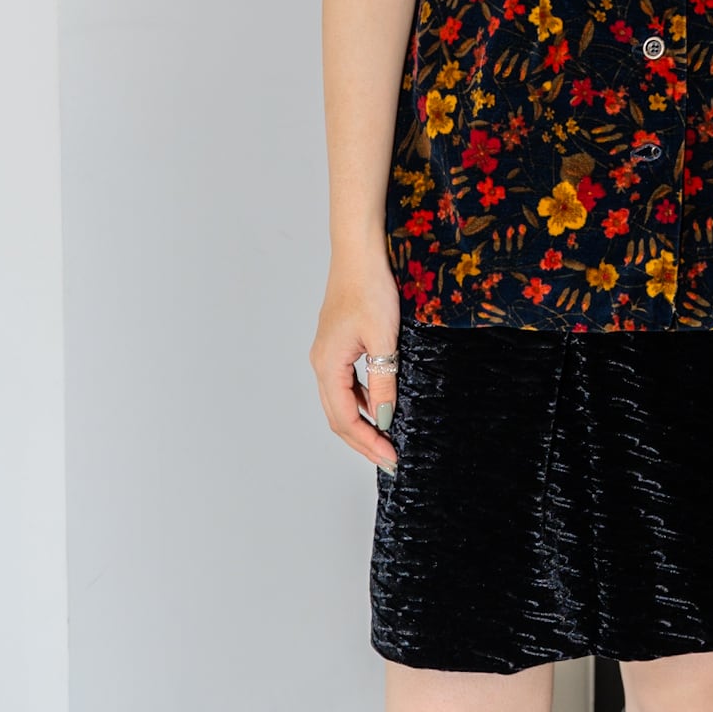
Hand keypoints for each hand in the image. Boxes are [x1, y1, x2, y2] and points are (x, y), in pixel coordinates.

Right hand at [309, 255, 401, 471]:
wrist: (359, 252)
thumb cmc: (370, 288)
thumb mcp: (384, 339)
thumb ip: (384, 381)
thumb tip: (385, 419)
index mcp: (328, 365)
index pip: (345, 419)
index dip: (367, 443)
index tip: (391, 458)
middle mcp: (322, 363)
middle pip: (338, 415)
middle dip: (363, 441)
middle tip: (389, 459)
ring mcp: (327, 353)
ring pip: (341, 400)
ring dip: (362, 422)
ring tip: (385, 439)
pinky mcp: (337, 343)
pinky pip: (346, 382)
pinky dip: (362, 399)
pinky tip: (380, 403)